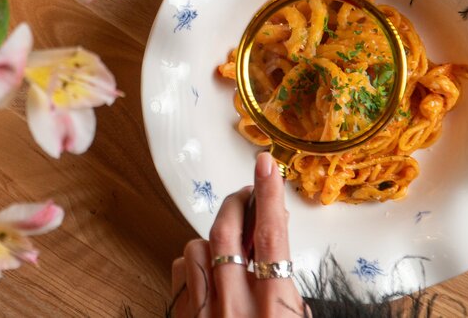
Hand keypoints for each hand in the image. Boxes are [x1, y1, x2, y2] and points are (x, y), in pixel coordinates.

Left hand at [170, 153, 308, 317]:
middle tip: (248, 193)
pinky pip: (180, 273)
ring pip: (196, 247)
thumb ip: (287, 286)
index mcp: (273, 310)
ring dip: (214, 239)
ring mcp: (204, 314)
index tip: (267, 165)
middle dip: (237, 202)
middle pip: (226, 232)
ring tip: (232, 247)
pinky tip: (209, 270)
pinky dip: (194, 262)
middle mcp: (235, 308)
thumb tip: (275, 240)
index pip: (270, 237)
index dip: (268, 195)